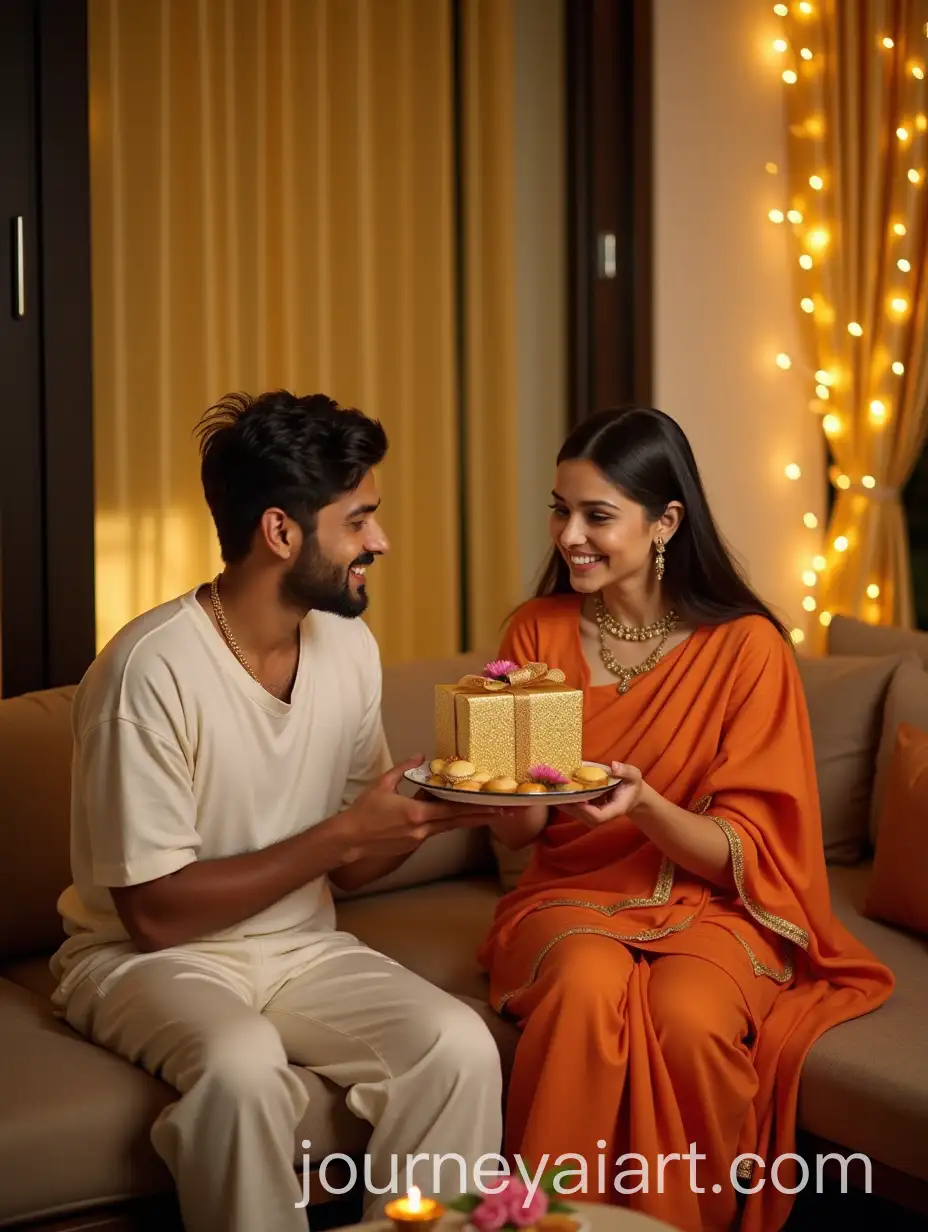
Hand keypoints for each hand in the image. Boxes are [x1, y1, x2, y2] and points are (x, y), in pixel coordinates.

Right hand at [340, 756, 517, 859]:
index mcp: (416, 813)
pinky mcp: (412, 845)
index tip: (494, 805)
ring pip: (449, 828)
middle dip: (481, 817)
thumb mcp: (383, 784)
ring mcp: (418, 839)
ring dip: (468, 822)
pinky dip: (448, 824)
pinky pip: (435, 832)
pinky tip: (455, 818)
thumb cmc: (363, 811)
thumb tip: (420, 756)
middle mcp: (421, 829)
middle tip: (503, 814)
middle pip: (457, 823)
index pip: (452, 810)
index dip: (475, 808)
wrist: (349, 839)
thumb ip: (404, 769)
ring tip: (487, 817)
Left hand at [559, 761, 649, 827]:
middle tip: (556, 792)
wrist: (631, 794)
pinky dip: (565, 800)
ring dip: (564, 803)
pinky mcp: (587, 809)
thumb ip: (626, 771)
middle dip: (569, 806)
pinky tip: (556, 790)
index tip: (576, 798)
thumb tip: (614, 766)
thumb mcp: (634, 776)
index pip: (597, 817)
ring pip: (576, 813)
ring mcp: (594, 814)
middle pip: (582, 816)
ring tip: (552, 791)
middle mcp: (602, 815)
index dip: (585, 810)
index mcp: (615, 809)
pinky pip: (574, 808)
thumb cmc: (632, 785)